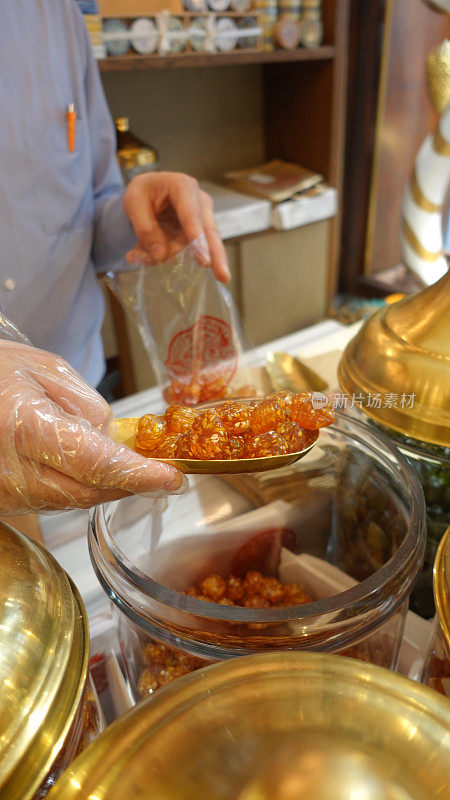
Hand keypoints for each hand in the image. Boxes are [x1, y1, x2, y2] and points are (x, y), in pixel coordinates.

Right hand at [0, 342, 184, 512]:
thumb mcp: (45, 369)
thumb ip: (86, 405)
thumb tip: (113, 437)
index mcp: (28, 429)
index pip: (99, 463)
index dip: (141, 475)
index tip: (173, 478)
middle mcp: (16, 472)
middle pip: (91, 491)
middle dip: (130, 483)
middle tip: (160, 472)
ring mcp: (7, 492)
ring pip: (73, 501)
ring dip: (106, 486)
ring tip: (127, 466)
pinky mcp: (4, 501)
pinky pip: (52, 501)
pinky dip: (78, 488)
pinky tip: (88, 469)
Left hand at [123, 171, 229, 282]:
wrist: (148, 192)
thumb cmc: (143, 192)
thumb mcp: (133, 203)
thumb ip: (145, 228)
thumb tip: (161, 255)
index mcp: (183, 186)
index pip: (191, 215)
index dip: (197, 238)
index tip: (204, 261)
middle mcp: (199, 202)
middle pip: (209, 232)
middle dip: (215, 256)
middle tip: (224, 277)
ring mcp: (201, 219)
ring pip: (194, 247)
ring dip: (169, 256)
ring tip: (138, 255)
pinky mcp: (198, 234)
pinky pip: (187, 252)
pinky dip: (167, 257)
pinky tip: (145, 256)